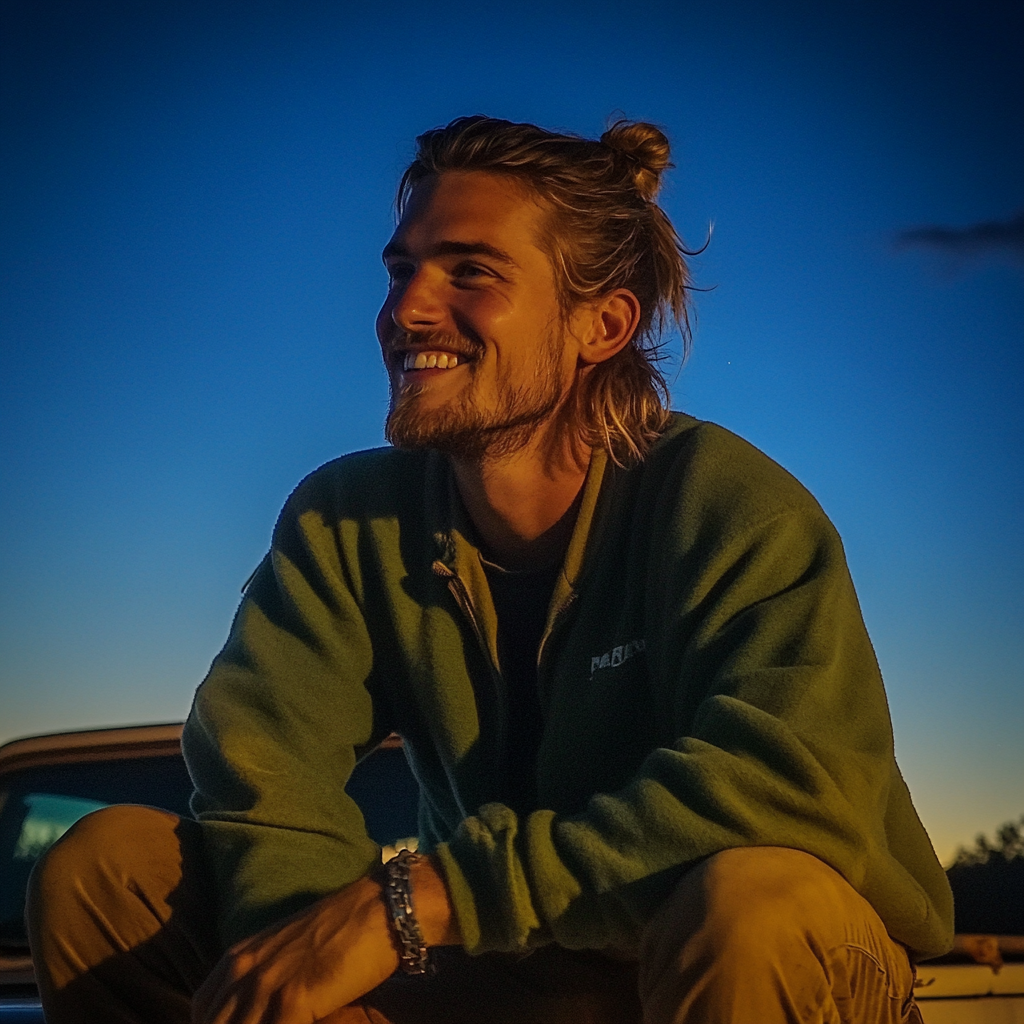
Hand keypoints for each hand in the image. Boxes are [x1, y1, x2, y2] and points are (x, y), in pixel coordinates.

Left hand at [191, 856, 459, 1023]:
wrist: (380, 908)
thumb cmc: (344, 931)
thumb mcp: (290, 951)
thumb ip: (266, 979)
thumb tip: (257, 1009)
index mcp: (239, 956)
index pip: (201, 1011)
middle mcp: (244, 969)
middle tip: (271, 1022)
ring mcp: (265, 983)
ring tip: (291, 1022)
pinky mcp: (292, 997)